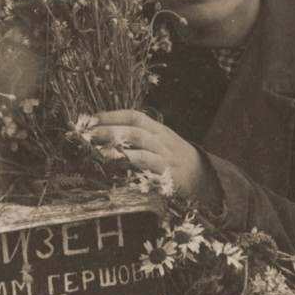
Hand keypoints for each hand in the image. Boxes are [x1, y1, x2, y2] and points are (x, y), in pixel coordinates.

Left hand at [88, 110, 206, 201]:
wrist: (206, 178)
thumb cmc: (177, 159)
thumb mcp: (163, 141)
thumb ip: (142, 135)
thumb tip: (110, 130)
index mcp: (159, 130)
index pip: (135, 117)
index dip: (113, 115)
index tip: (92, 119)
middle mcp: (162, 141)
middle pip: (134, 130)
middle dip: (110, 131)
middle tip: (88, 135)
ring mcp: (165, 158)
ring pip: (141, 147)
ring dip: (117, 147)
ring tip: (98, 151)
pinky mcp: (167, 177)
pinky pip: (149, 170)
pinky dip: (132, 167)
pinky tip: (117, 169)